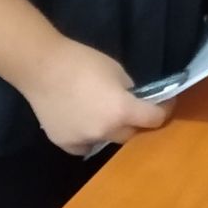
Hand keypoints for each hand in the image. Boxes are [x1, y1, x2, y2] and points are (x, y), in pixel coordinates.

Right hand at [23, 39, 167, 154]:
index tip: (164, 104)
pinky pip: (84, 145)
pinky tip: (82, 123)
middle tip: (130, 109)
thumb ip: (129, 90)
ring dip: (110, 130)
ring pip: (107, 140)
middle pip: (130, 134)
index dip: (163, 110)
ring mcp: (84, 141)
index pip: (154, 119)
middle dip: (134, 122)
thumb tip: (134, 100)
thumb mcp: (116, 70)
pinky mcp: (65, 143)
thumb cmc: (82, 62)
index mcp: (122, 111)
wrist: (42, 67)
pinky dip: (88, 137)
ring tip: (100, 114)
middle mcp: (106, 131)